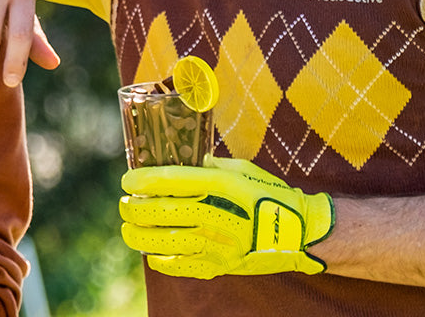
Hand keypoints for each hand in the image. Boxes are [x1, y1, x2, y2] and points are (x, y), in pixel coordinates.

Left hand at [120, 156, 334, 278]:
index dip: (144, 180)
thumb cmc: (268, 193)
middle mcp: (216, 213)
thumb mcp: (241, 168)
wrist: (300, 232)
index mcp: (221, 184)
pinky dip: (162, 261)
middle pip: (163, 211)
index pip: (172, 181)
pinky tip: (151, 254)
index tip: (127, 180)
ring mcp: (218, 243)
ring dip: (140, 236)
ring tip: (127, 229)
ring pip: (167, 241)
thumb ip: (210, 164)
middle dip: (135, 208)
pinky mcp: (222, 265)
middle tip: (123, 204)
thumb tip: (185, 158)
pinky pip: (183, 266)